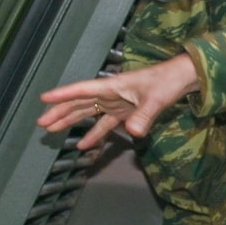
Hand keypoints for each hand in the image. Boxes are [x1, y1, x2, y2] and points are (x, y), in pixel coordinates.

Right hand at [38, 55, 201, 149]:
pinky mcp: (126, 111)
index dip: (63, 94)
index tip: (44, 98)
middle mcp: (111, 93)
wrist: (183, 79)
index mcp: (113, 86)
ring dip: (72, 121)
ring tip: (52, 130)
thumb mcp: (156, 99)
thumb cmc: (167, 82)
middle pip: (80, 102)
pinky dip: (94, 133)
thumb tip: (133, 133)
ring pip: (89, 112)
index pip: (83, 90)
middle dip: (61, 112)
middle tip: (42, 123)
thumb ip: (144, 116)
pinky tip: (83, 145)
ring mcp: (118, 102)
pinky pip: (105, 123)